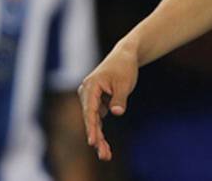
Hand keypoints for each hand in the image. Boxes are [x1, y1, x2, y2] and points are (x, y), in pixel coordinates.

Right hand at [78, 39, 138, 160]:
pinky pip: (97, 119)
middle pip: (90, 119)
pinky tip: (105, 147)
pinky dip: (101, 131)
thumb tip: (116, 113)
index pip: (90, 110)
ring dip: (99, 138)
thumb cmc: (124, 67)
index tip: (92, 141)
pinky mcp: (96, 102)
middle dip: (96, 138)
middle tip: (104, 155)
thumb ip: (119, 99)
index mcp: (90, 86)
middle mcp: (86, 93)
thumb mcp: (125, 83)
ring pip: (93, 121)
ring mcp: (90, 98)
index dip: (91, 127)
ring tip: (106, 155)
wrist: (124, 56)